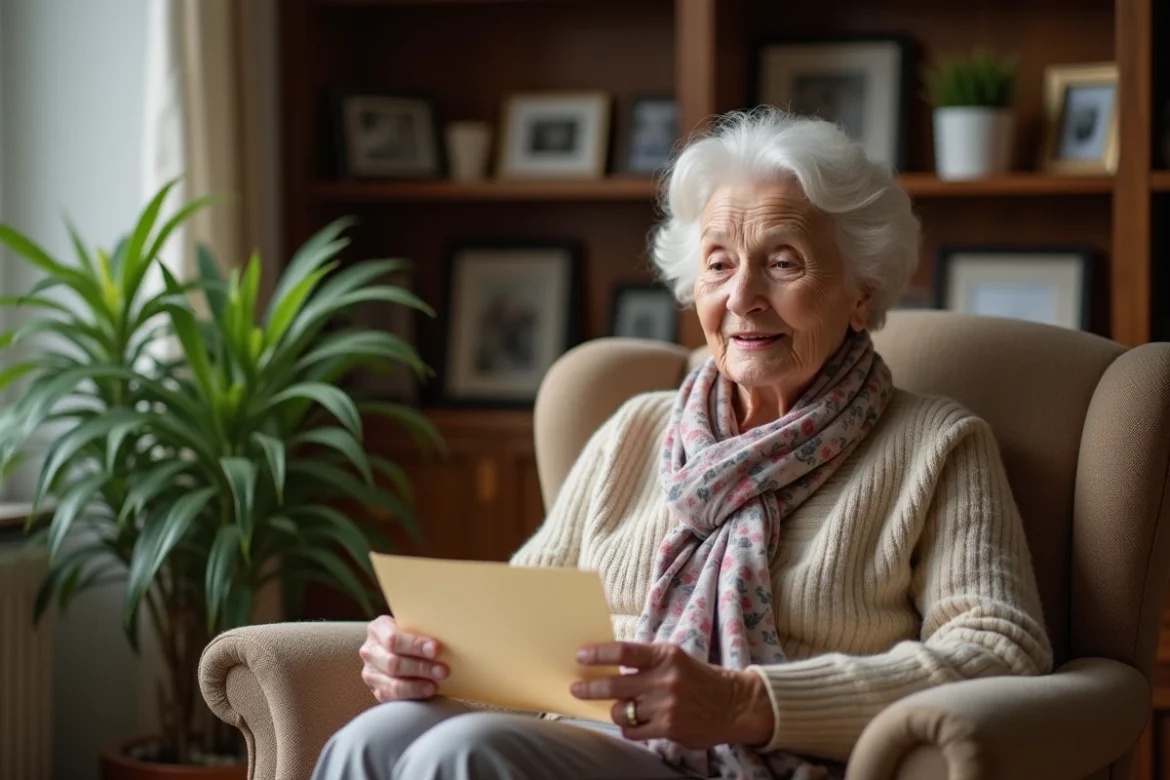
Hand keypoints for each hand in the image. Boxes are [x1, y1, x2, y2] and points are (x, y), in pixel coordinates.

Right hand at [359, 614, 448, 702]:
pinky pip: (393, 697)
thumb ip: (424, 628)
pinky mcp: (377, 691)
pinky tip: (427, 692)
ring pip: (392, 683)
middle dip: (421, 668)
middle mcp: (370, 651)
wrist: (401, 648)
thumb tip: (449, 634)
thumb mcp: (414, 625)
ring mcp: (371, 673)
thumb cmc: (413, 634)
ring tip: (436, 685)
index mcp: (377, 629)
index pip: (393, 638)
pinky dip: (412, 695)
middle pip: (393, 663)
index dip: (415, 645)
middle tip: (443, 670)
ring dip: (417, 686)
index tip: (436, 649)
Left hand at [570, 642, 773, 749]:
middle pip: (615, 683)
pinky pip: (633, 731)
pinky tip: (636, 723)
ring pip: (622, 711)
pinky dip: (630, 727)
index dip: (597, 653)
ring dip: (617, 711)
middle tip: (576, 689)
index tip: (580, 656)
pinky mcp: (668, 728)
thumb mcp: (676, 659)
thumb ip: (647, 661)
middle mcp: (664, 679)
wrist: (735, 704)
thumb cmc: (699, 679)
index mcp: (665, 655)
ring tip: (621, 709)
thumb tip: (609, 665)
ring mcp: (666, 706)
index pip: (623, 651)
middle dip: (590, 688)